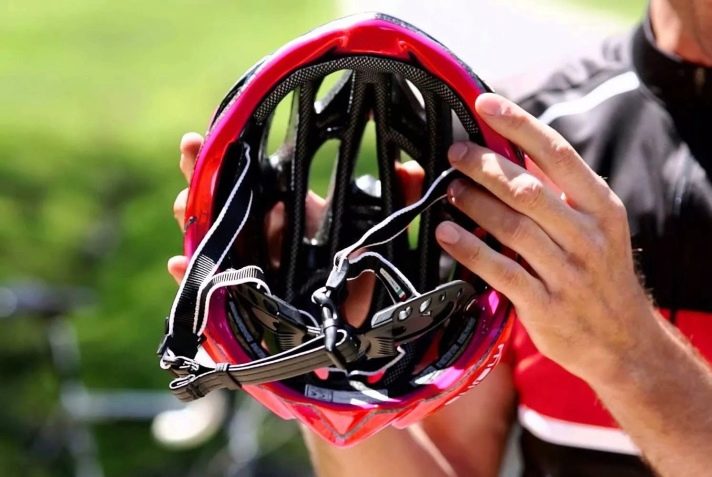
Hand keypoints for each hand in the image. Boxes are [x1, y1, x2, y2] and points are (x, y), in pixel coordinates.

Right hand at [168, 132, 424, 327]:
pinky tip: (177, 265)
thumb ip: (402, 200)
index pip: (253, 178)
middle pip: (221, 204)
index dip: (224, 157)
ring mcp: (252, 267)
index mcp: (290, 213)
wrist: (357, 332)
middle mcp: (264, 236)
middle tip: (190, 155)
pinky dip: (191, 278)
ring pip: (211, 239)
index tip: (202, 137)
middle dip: (201, 180)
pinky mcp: (246, 301)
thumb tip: (415, 169)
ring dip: (193, 222)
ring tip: (184, 207)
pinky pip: (212, 289)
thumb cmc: (368, 277)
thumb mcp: (382, 234)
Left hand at [435, 93, 654, 384]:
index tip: (486, 106)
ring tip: (449, 189)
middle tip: (455, 153)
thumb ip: (560, 193)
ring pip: (513, 228)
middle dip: (486, 166)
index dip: (519, 126)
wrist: (622, 341)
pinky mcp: (546, 305)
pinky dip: (470, 250)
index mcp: (601, 208)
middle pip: (529, 190)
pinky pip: (501, 271)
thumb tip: (511, 153)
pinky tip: (447, 234)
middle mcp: (588, 236)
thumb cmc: (599, 274)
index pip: (558, 155)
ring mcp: (568, 273)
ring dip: (475, 204)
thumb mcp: (597, 227)